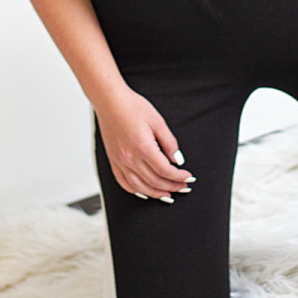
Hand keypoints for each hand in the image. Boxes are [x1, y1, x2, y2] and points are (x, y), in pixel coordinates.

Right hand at [95, 86, 194, 202]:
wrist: (110, 101)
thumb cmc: (132, 107)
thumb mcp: (157, 121)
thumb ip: (169, 142)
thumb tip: (177, 160)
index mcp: (143, 147)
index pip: (165, 170)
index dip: (178, 177)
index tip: (188, 178)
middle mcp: (130, 158)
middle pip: (154, 181)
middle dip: (172, 187)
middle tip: (183, 187)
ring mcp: (120, 161)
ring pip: (140, 187)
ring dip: (156, 193)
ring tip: (168, 195)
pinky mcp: (113, 161)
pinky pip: (124, 183)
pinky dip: (136, 191)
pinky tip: (145, 192)